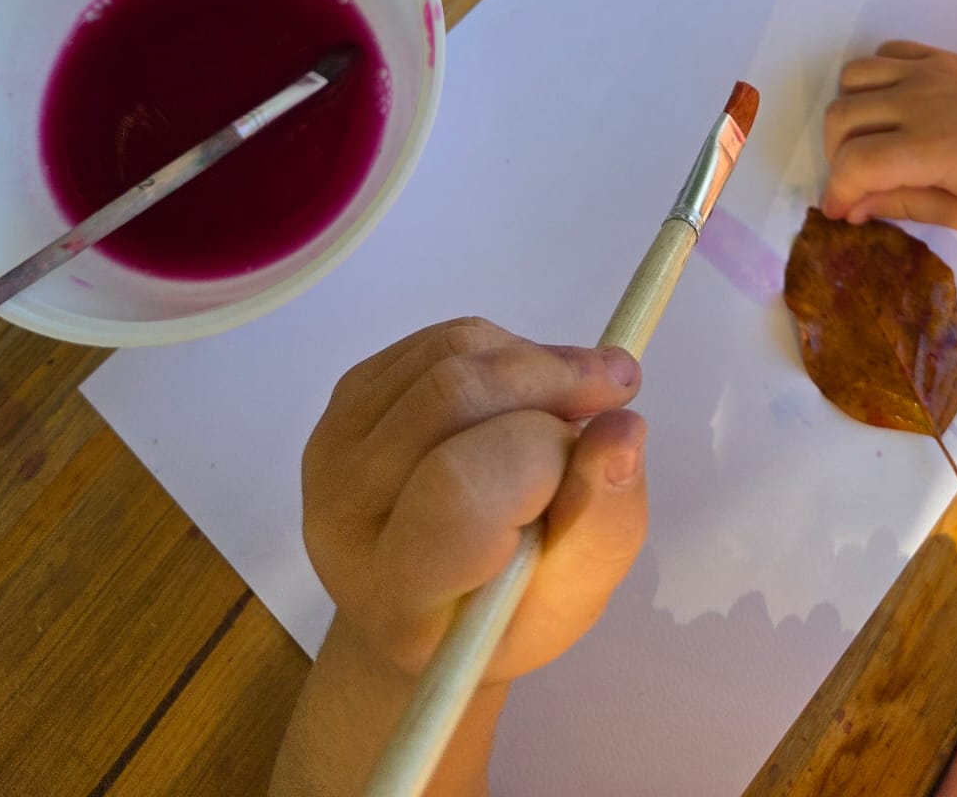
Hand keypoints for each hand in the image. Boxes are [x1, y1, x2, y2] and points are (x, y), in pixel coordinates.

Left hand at [302, 317, 646, 684]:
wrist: (426, 600)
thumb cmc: (504, 615)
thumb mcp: (573, 597)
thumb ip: (603, 522)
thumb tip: (622, 429)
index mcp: (397, 590)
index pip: (461, 488)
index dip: (547, 448)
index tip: (611, 430)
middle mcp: (343, 512)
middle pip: (451, 397)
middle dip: (552, 378)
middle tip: (618, 386)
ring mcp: (333, 445)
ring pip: (448, 353)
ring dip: (533, 356)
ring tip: (578, 393)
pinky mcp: (345, 397)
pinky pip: (436, 340)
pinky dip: (501, 346)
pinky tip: (529, 386)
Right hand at [820, 40, 956, 229]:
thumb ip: (906, 206)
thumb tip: (855, 208)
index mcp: (927, 148)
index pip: (853, 164)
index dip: (835, 191)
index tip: (838, 211)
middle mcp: (918, 101)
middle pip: (840, 117)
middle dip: (835, 155)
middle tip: (856, 181)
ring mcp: (928, 72)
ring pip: (853, 77)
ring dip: (849, 112)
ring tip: (870, 139)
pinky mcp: (941, 58)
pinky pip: (886, 52)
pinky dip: (874, 77)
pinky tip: (892, 105)